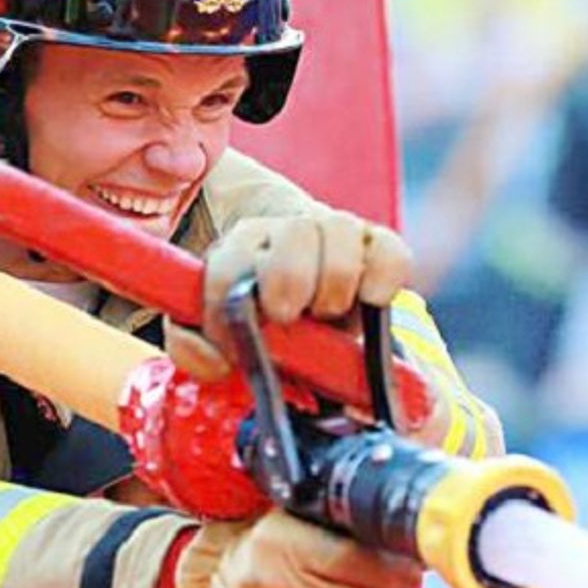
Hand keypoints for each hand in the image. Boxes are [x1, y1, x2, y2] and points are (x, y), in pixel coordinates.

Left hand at [166, 212, 411, 381]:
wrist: (304, 308)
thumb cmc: (257, 325)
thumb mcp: (216, 335)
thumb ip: (197, 346)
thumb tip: (216, 358)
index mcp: (240, 248)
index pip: (230, 265)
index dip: (228, 308)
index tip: (235, 344)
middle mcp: (286, 231)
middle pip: (294, 233)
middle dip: (290, 281)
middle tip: (286, 317)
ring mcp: (335, 233)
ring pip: (341, 230)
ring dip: (335, 280)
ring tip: (325, 313)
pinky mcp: (377, 248)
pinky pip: (390, 250)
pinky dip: (383, 276)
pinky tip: (370, 301)